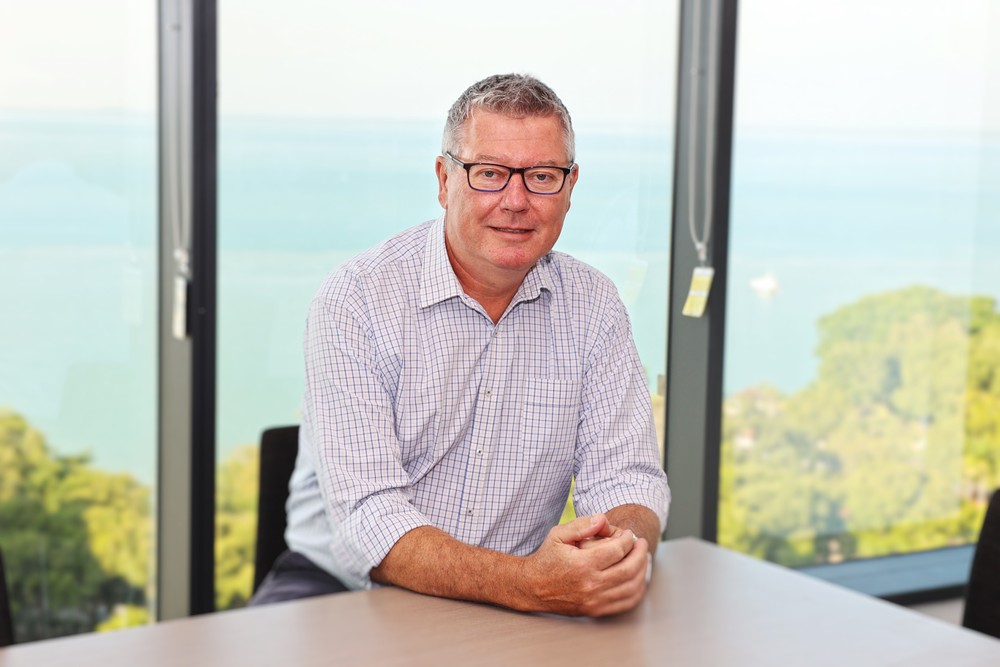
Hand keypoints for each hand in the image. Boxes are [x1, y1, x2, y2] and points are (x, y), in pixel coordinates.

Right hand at [522, 514, 649, 616]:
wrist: (532, 587)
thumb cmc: (546, 558)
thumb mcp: (558, 534)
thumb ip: (581, 525)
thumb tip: (603, 519)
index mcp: (582, 564)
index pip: (617, 550)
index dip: (628, 539)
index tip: (628, 534)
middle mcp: (590, 584)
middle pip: (629, 568)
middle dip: (640, 553)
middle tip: (641, 544)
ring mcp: (594, 601)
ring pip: (631, 587)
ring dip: (642, 571)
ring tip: (642, 559)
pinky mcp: (595, 611)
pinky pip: (625, 603)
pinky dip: (637, 590)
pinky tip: (637, 579)